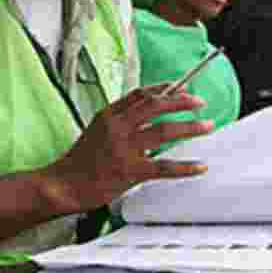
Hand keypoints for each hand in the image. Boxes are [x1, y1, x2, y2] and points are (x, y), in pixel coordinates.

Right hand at [40, 86, 212, 212]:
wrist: (64, 185)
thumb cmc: (80, 161)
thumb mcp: (97, 130)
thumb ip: (121, 120)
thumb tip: (149, 113)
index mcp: (110, 115)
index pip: (141, 94)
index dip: (164, 89)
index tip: (181, 88)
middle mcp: (118, 127)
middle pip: (156, 105)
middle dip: (182, 101)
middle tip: (199, 103)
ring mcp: (124, 148)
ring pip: (165, 131)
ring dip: (190, 127)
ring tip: (207, 125)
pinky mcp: (130, 171)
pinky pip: (164, 166)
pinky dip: (185, 167)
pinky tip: (200, 166)